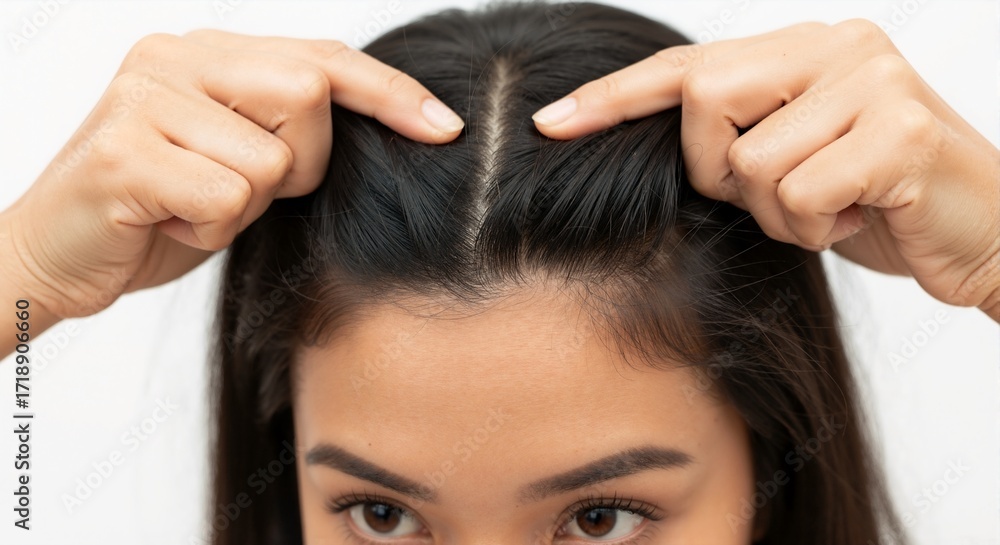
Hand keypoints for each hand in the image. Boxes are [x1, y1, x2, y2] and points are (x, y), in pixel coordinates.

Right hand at [0, 30, 463, 321]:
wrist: (55, 258)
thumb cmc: (154, 213)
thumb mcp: (235, 163)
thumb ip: (286, 130)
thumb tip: (382, 127)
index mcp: (205, 53)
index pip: (322, 56)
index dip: (389, 91)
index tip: (445, 127)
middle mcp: (173, 58)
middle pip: (307, 93)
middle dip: (301, 163)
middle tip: (246, 189)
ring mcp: (144, 98)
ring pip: (269, 159)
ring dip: (245, 207)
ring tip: (193, 208)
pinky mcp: (124, 151)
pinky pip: (227, 197)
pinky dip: (210, 230)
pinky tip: (168, 225)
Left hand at [531, 20, 999, 320]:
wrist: (987, 235)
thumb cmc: (878, 202)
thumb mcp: (795, 163)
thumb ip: (738, 137)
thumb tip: (655, 147)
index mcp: (805, 49)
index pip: (688, 66)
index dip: (615, 96)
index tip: (552, 121)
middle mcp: (838, 47)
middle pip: (704, 98)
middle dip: (715, 172)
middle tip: (773, 198)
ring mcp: (874, 81)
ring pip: (750, 163)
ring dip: (779, 215)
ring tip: (834, 210)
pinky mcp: (902, 130)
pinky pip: (800, 193)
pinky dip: (817, 229)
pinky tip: (861, 219)